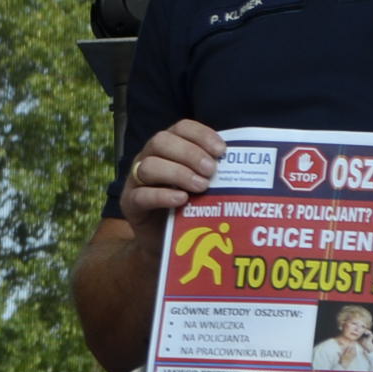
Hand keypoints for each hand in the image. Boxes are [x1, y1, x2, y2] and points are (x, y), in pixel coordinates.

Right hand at [118, 120, 225, 235]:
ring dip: (178, 173)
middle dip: (189, 154)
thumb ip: (215, 171)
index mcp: (169, 147)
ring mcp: (136, 180)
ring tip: (201, 187)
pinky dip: (162, 196)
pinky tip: (181, 200)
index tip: (221, 150)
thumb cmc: (191, 208)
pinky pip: (141, 195)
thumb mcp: (205, 185)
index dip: (201, 135)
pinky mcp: (130, 203)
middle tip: (211, 171)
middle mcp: (149, 157)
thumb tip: (242, 162)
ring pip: (149, 166)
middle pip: (161, 141)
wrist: (172, 243)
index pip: (181, 128)